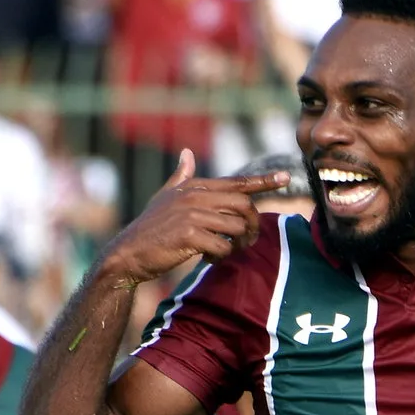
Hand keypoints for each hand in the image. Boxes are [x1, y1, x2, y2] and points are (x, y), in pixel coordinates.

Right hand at [97, 150, 288, 287]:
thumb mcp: (164, 197)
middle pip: (244, 206)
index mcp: (194, 186)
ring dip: (238, 244)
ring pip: (237, 227)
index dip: (264, 181)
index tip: (286, 178)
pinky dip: (221, 257)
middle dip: (252, 225)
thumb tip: (187, 154)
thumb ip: (181, 177)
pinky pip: (223, 246)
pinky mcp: (189, 236)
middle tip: (247, 240)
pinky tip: (209, 260)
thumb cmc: (149, 227)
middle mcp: (196, 196)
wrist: (128, 253)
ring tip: (225, 251)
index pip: (237, 182)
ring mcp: (192, 215)